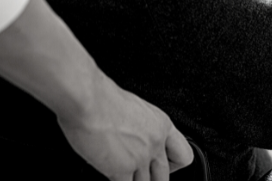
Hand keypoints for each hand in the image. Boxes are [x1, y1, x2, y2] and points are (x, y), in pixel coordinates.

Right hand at [57, 74, 193, 180]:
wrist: (87, 100)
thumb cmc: (101, 98)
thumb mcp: (132, 108)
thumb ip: (139, 128)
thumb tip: (132, 139)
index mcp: (160, 124)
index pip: (183, 155)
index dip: (172, 166)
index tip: (159, 167)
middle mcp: (155, 142)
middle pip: (163, 178)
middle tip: (136, 175)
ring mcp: (140, 157)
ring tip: (121, 173)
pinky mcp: (122, 169)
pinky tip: (109, 174)